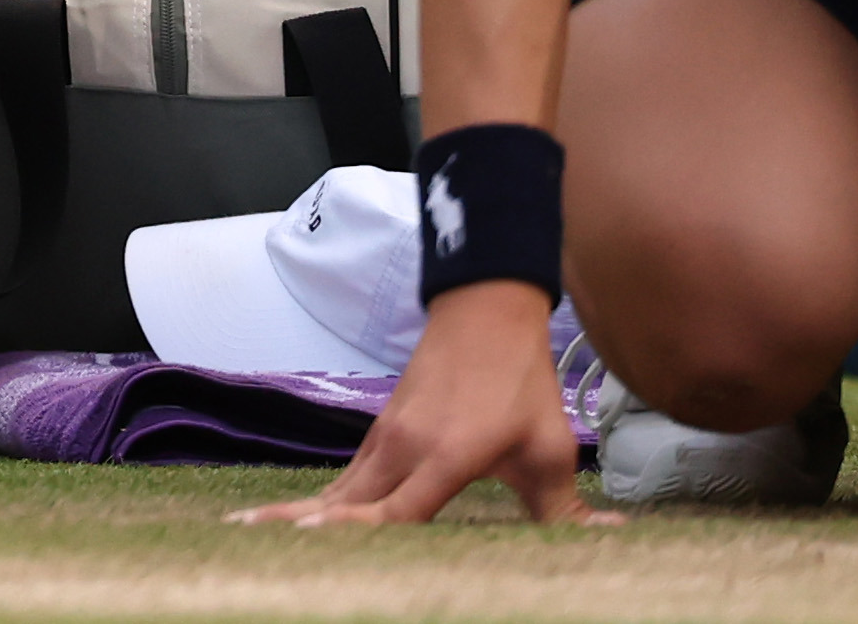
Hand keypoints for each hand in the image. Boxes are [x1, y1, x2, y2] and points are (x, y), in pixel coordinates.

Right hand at [245, 287, 595, 528]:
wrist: (484, 312)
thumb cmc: (520, 385)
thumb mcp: (550, 450)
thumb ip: (568, 511)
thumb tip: (613, 543)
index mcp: (445, 453)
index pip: (396, 506)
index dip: (360, 528)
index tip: (313, 539)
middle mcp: (403, 446)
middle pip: (342, 497)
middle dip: (296, 521)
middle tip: (244, 538)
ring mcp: (385, 437)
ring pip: (335, 487)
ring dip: (295, 510)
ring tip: (248, 529)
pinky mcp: (382, 433)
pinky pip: (345, 478)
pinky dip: (318, 500)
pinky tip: (298, 519)